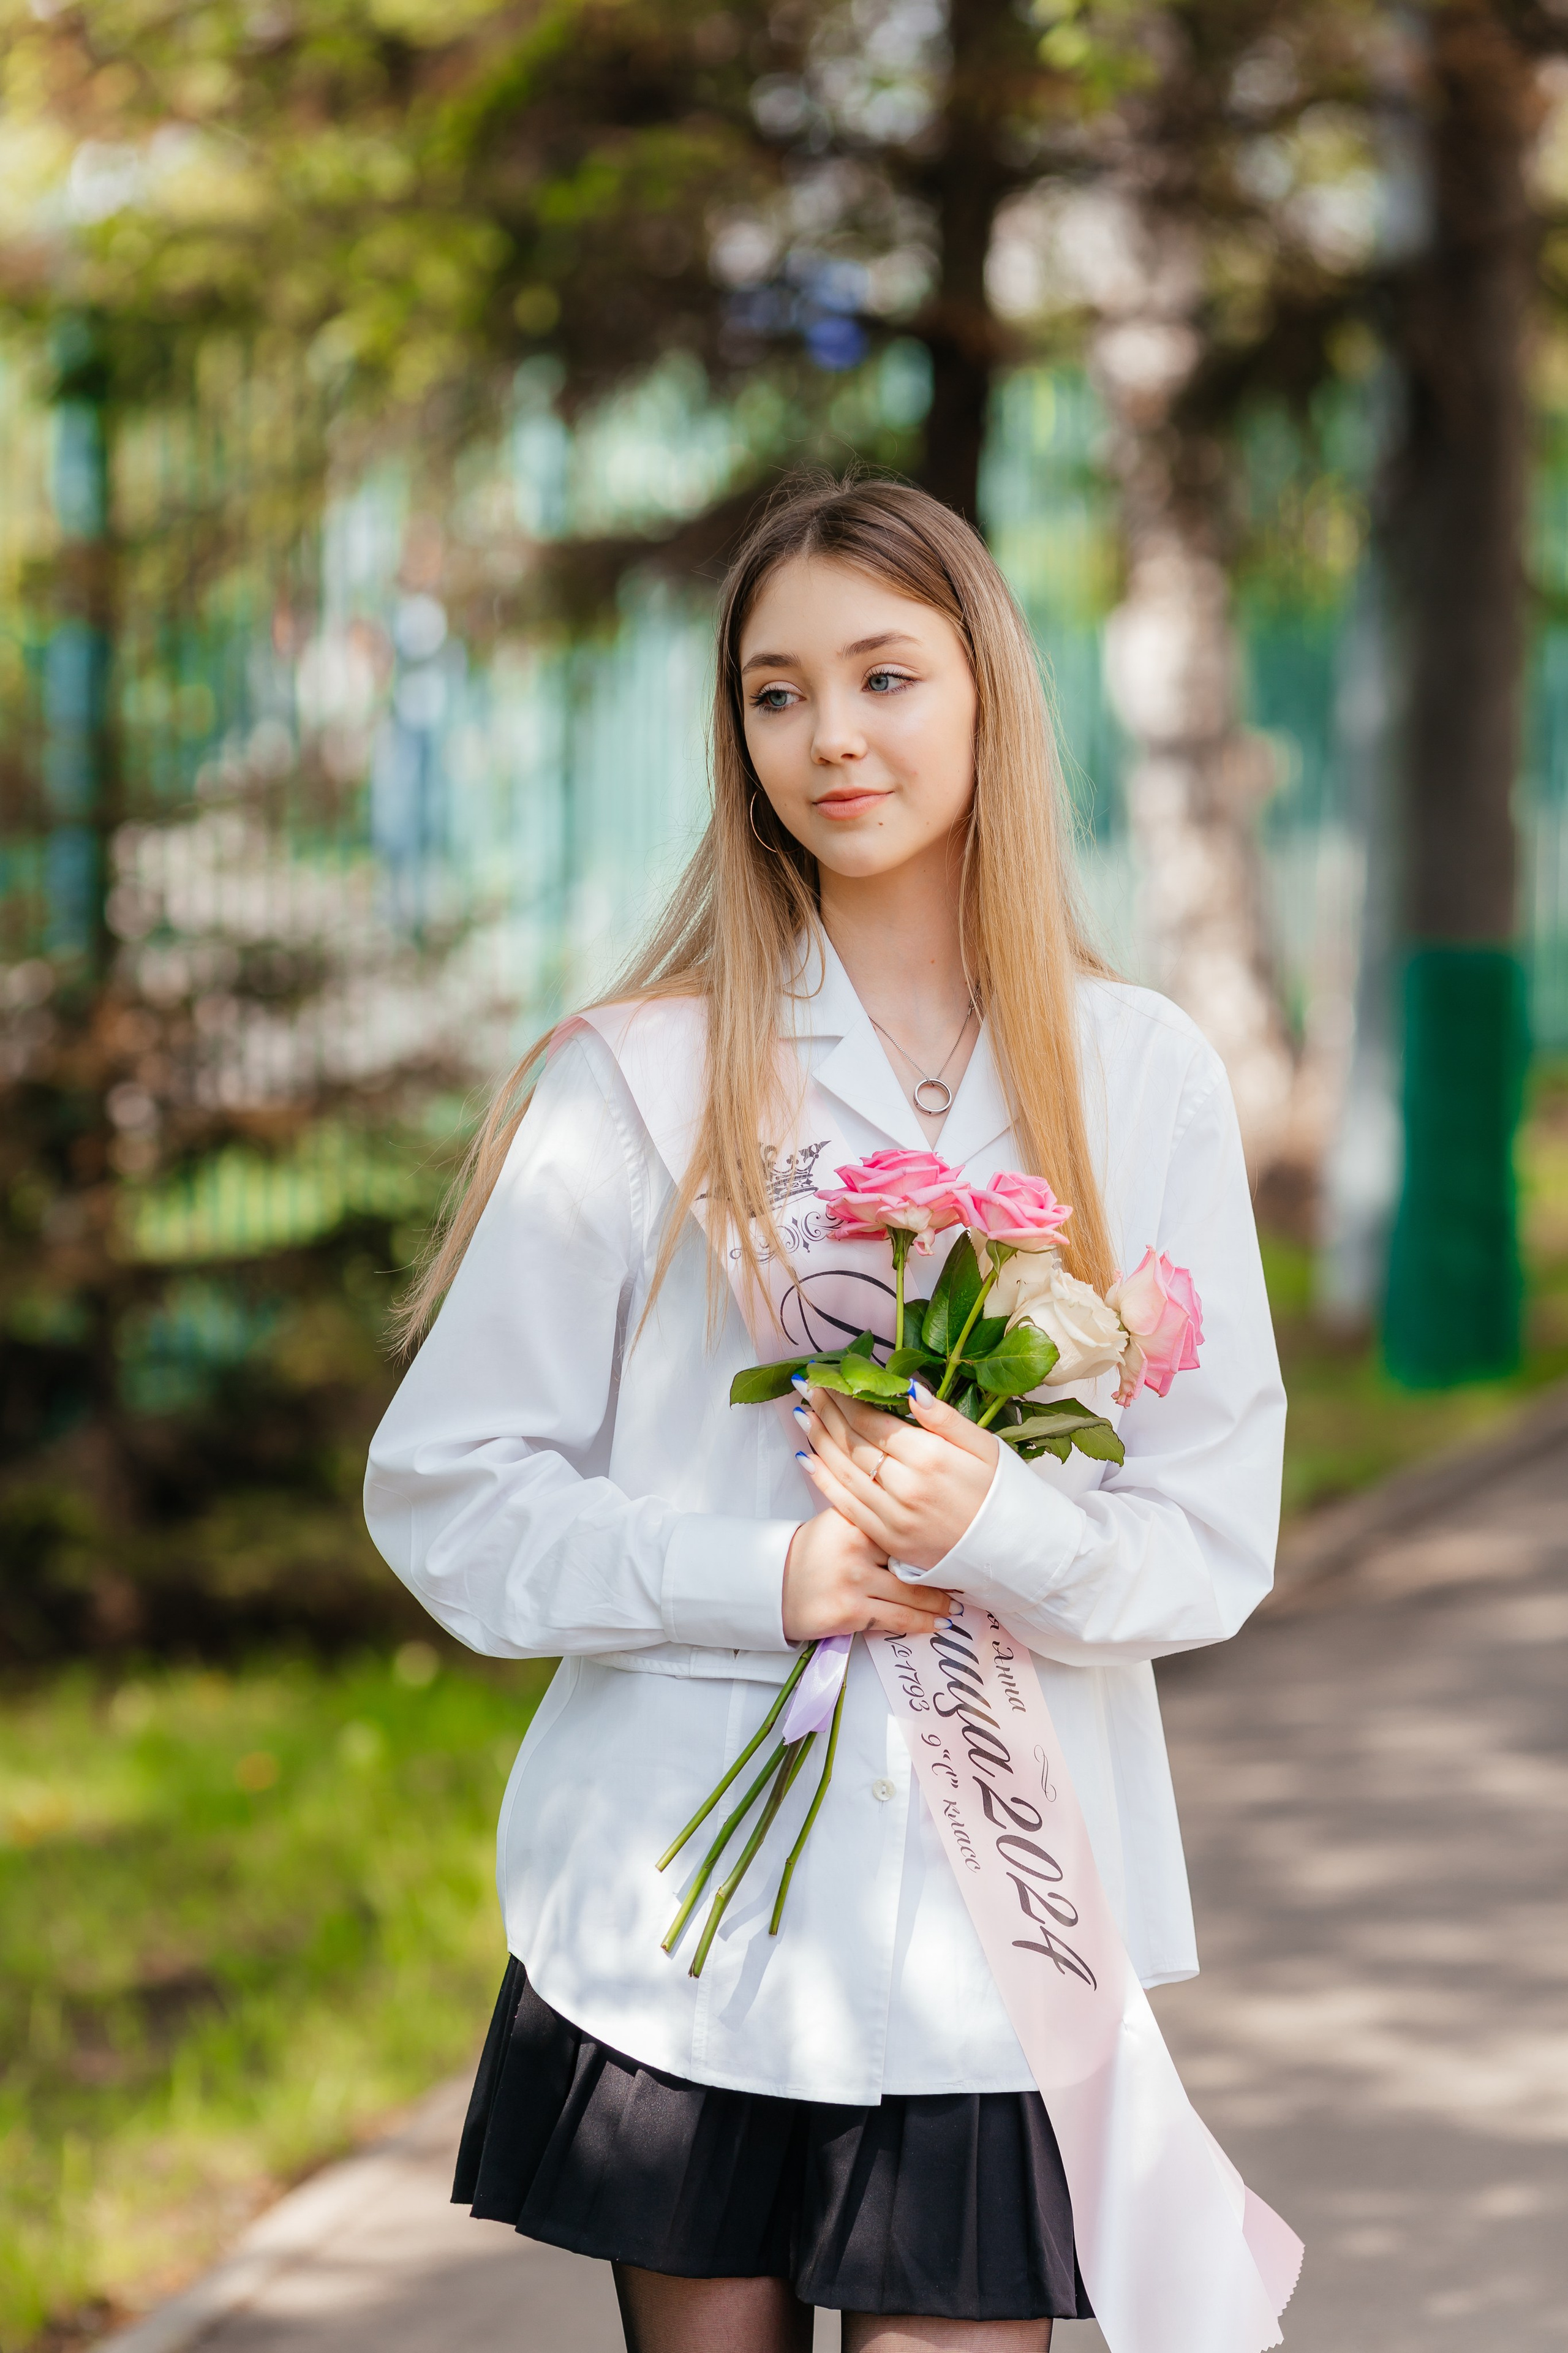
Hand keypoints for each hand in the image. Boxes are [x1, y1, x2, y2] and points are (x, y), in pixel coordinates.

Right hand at [781, 1506, 952, 1641]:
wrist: (773, 1586)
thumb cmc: (812, 1553)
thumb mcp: (839, 1522)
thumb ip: (874, 1519)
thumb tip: (923, 1522)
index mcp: (854, 1520)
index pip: (905, 1529)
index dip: (934, 1542)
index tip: (957, 1547)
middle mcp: (855, 1548)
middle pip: (912, 1562)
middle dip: (943, 1576)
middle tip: (965, 1580)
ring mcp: (853, 1581)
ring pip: (910, 1595)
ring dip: (938, 1605)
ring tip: (954, 1607)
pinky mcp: (850, 1612)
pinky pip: (896, 1619)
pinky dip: (921, 1624)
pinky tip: (937, 1625)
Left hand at [792, 1383, 998, 1572]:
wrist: (1013, 1552)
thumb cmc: (1002, 1492)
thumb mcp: (985, 1446)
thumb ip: (945, 1417)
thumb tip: (909, 1387)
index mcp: (930, 1457)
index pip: (873, 1421)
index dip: (846, 1397)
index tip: (829, 1376)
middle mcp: (905, 1487)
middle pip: (852, 1443)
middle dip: (827, 1412)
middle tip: (807, 1387)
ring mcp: (893, 1517)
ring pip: (843, 1471)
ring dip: (819, 1440)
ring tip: (803, 1414)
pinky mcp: (888, 1539)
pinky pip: (845, 1505)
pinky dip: (822, 1480)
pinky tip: (807, 1459)